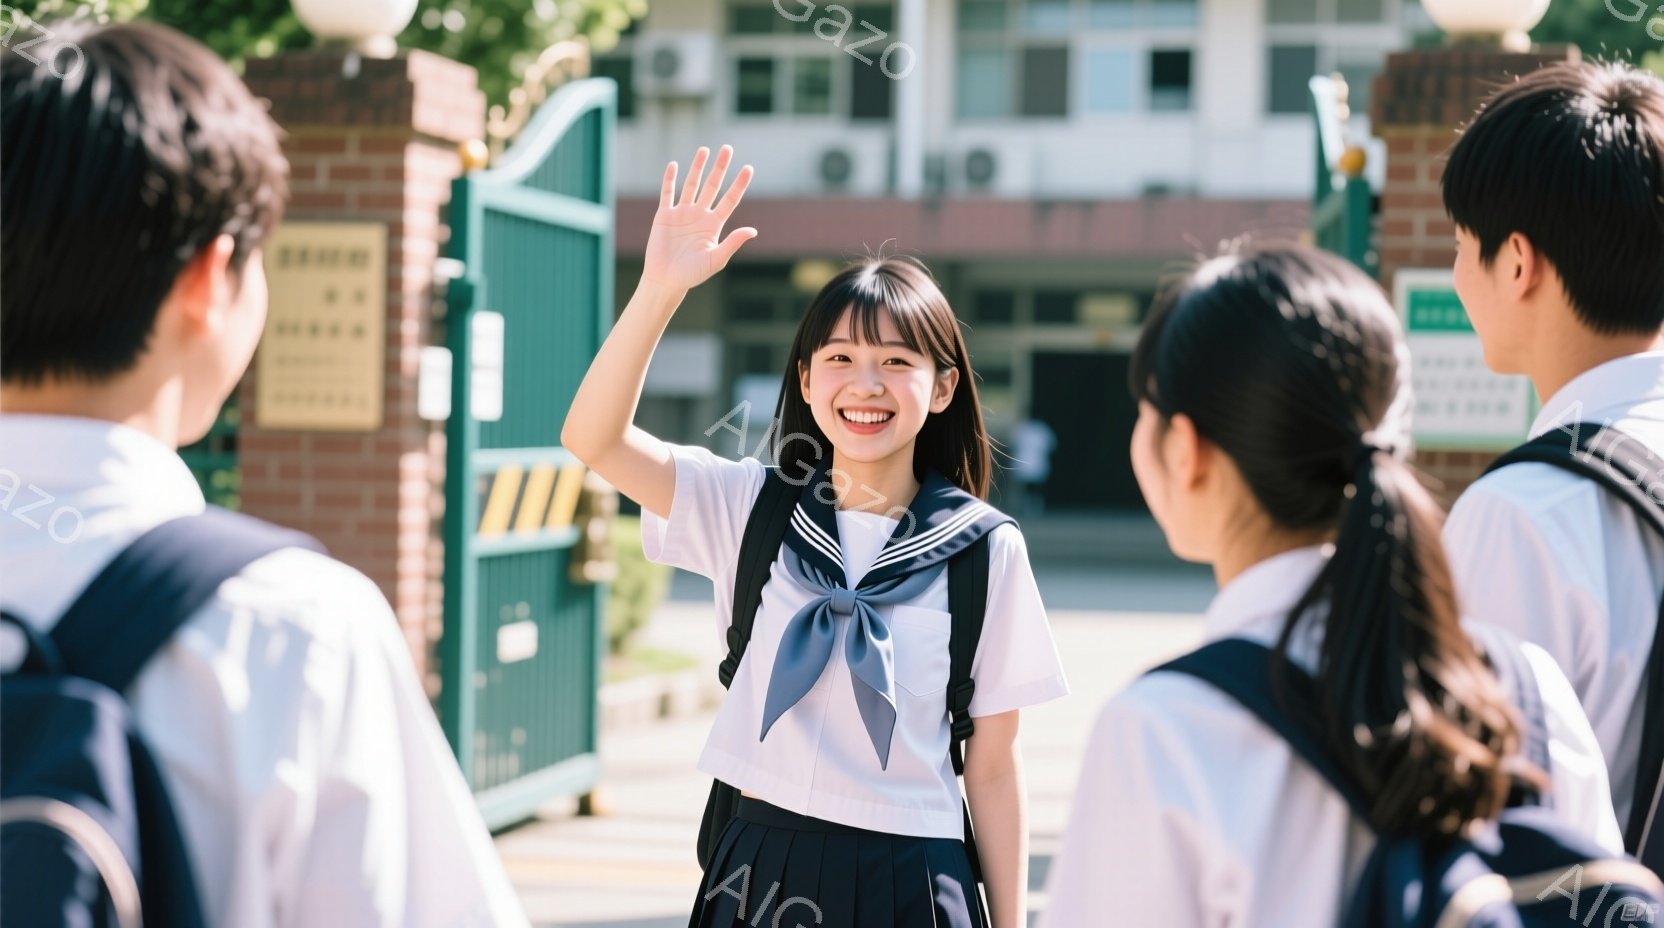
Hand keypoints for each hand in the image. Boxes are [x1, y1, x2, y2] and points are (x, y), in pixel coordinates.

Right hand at [642, 146, 756, 292]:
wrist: (667, 280)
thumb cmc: (693, 274)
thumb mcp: (716, 259)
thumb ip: (732, 242)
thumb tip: (753, 230)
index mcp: (714, 225)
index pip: (730, 199)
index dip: (739, 184)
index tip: (748, 168)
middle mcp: (700, 215)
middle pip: (712, 186)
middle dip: (720, 167)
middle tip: (727, 148)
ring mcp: (682, 213)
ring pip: (691, 184)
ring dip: (697, 167)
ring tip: (704, 150)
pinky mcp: (664, 215)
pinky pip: (668, 193)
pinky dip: (670, 179)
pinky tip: (674, 165)